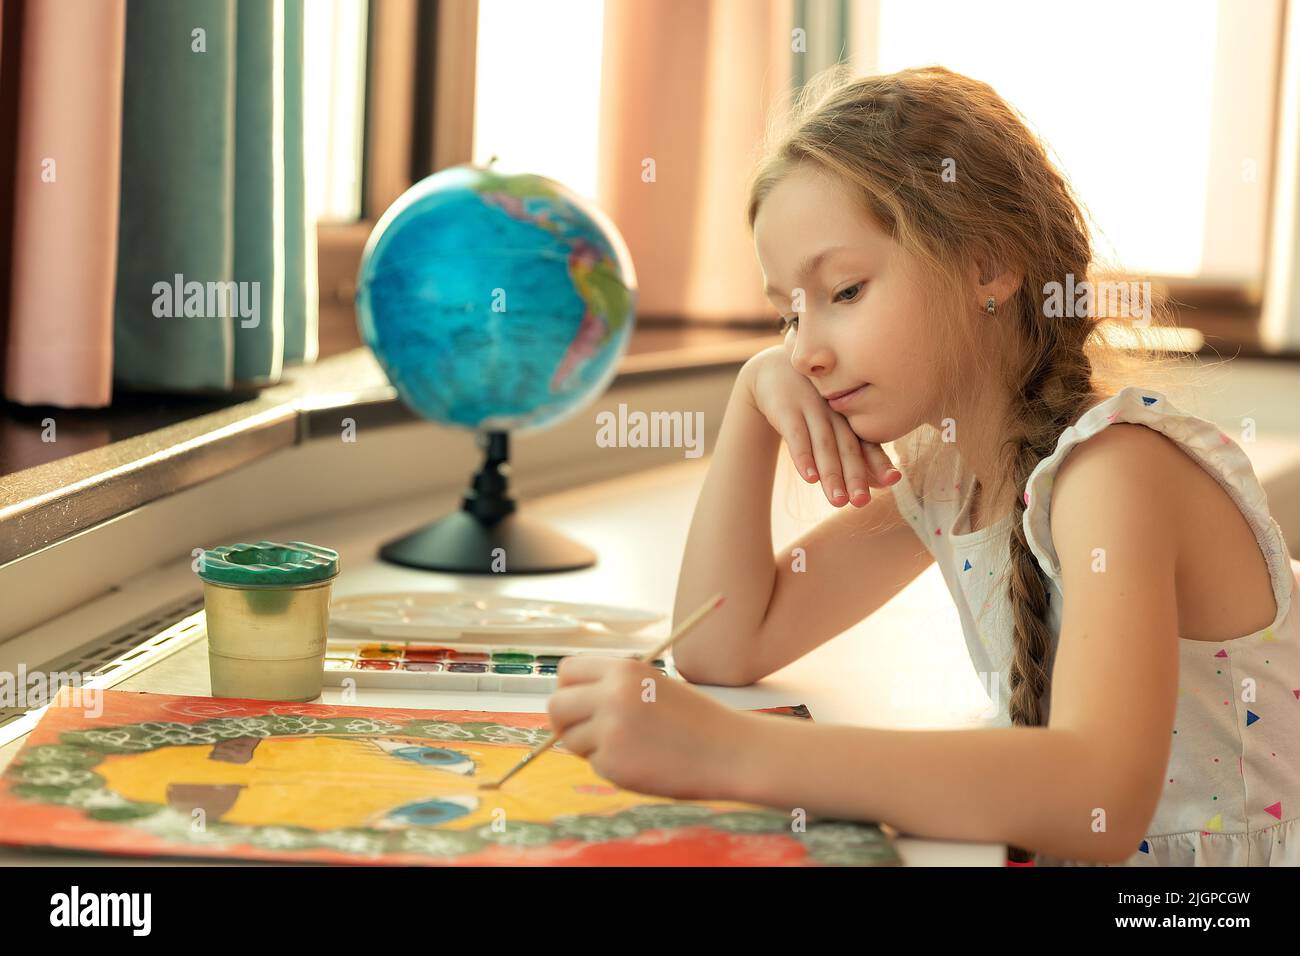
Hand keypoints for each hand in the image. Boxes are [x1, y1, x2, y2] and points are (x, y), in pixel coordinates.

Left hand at [546, 656, 748, 800]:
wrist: (730, 751)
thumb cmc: (694, 719)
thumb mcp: (653, 686)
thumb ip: (612, 688)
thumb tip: (567, 703)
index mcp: (623, 670)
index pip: (567, 671)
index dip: (568, 688)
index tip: (576, 702)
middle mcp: (611, 696)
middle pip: (556, 706)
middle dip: (564, 722)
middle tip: (583, 732)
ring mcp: (611, 731)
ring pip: (572, 740)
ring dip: (591, 747)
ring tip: (631, 746)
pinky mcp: (614, 764)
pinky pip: (595, 765)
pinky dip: (613, 767)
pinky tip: (644, 762)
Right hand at [739, 345, 899, 507]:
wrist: (774, 370)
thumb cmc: (812, 406)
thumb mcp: (834, 424)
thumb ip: (858, 452)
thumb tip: (886, 485)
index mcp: (850, 417)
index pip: (867, 443)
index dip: (879, 461)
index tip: (893, 480)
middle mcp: (835, 413)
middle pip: (848, 448)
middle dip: (856, 476)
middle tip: (862, 502)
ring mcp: (811, 409)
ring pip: (824, 445)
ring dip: (832, 473)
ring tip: (839, 501)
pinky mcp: (786, 409)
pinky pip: (796, 436)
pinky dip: (803, 457)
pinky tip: (809, 478)